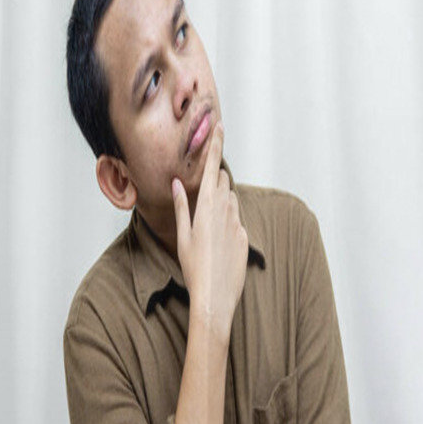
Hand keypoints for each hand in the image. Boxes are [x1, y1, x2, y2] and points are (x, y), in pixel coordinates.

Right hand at [171, 122, 248, 343]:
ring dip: (221, 203)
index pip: (212, 166)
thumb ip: (181, 206)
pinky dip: (227, 224)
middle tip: (202, 195)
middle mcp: (225, 209)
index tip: (219, 125)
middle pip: (222, 181)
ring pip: (230, 200)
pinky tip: (217, 245)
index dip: (216, 144)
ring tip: (207, 227)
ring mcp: (238, 222)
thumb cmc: (193, 268)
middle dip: (214, 180)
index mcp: (206, 205)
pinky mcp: (245, 236)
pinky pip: (236, 221)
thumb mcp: (182, 236)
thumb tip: (177, 184)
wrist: (214, 298)